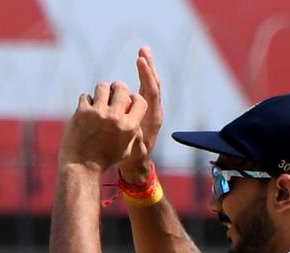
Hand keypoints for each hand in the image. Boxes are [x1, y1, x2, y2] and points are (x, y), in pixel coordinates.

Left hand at [58, 81, 146, 172]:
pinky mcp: (82, 112)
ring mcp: (98, 113)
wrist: (81, 167)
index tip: (126, 100)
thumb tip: (134, 114)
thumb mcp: (126, 149)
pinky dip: (85, 103)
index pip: (140, 100)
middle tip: (110, 94)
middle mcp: (116, 118)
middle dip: (116, 89)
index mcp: (129, 127)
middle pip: (121, 87)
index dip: (133, 98)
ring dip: (100, 93)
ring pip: (102, 87)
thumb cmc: (104, 160)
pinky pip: (86, 96)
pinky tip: (84, 113)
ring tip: (97, 101)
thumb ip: (132, 131)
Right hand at [118, 47, 164, 182]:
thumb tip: (135, 128)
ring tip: (142, 52)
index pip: (151, 92)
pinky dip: (143, 76)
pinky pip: (145, 89)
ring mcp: (151, 110)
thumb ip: (136, 140)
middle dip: (149, 67)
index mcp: (153, 118)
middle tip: (143, 50)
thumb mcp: (134, 151)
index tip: (140, 61)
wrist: (137, 165)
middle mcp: (155, 111)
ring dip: (147, 68)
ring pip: (150, 85)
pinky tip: (139, 65)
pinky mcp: (145, 110)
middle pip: (154, 84)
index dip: (147, 75)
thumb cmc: (134, 160)